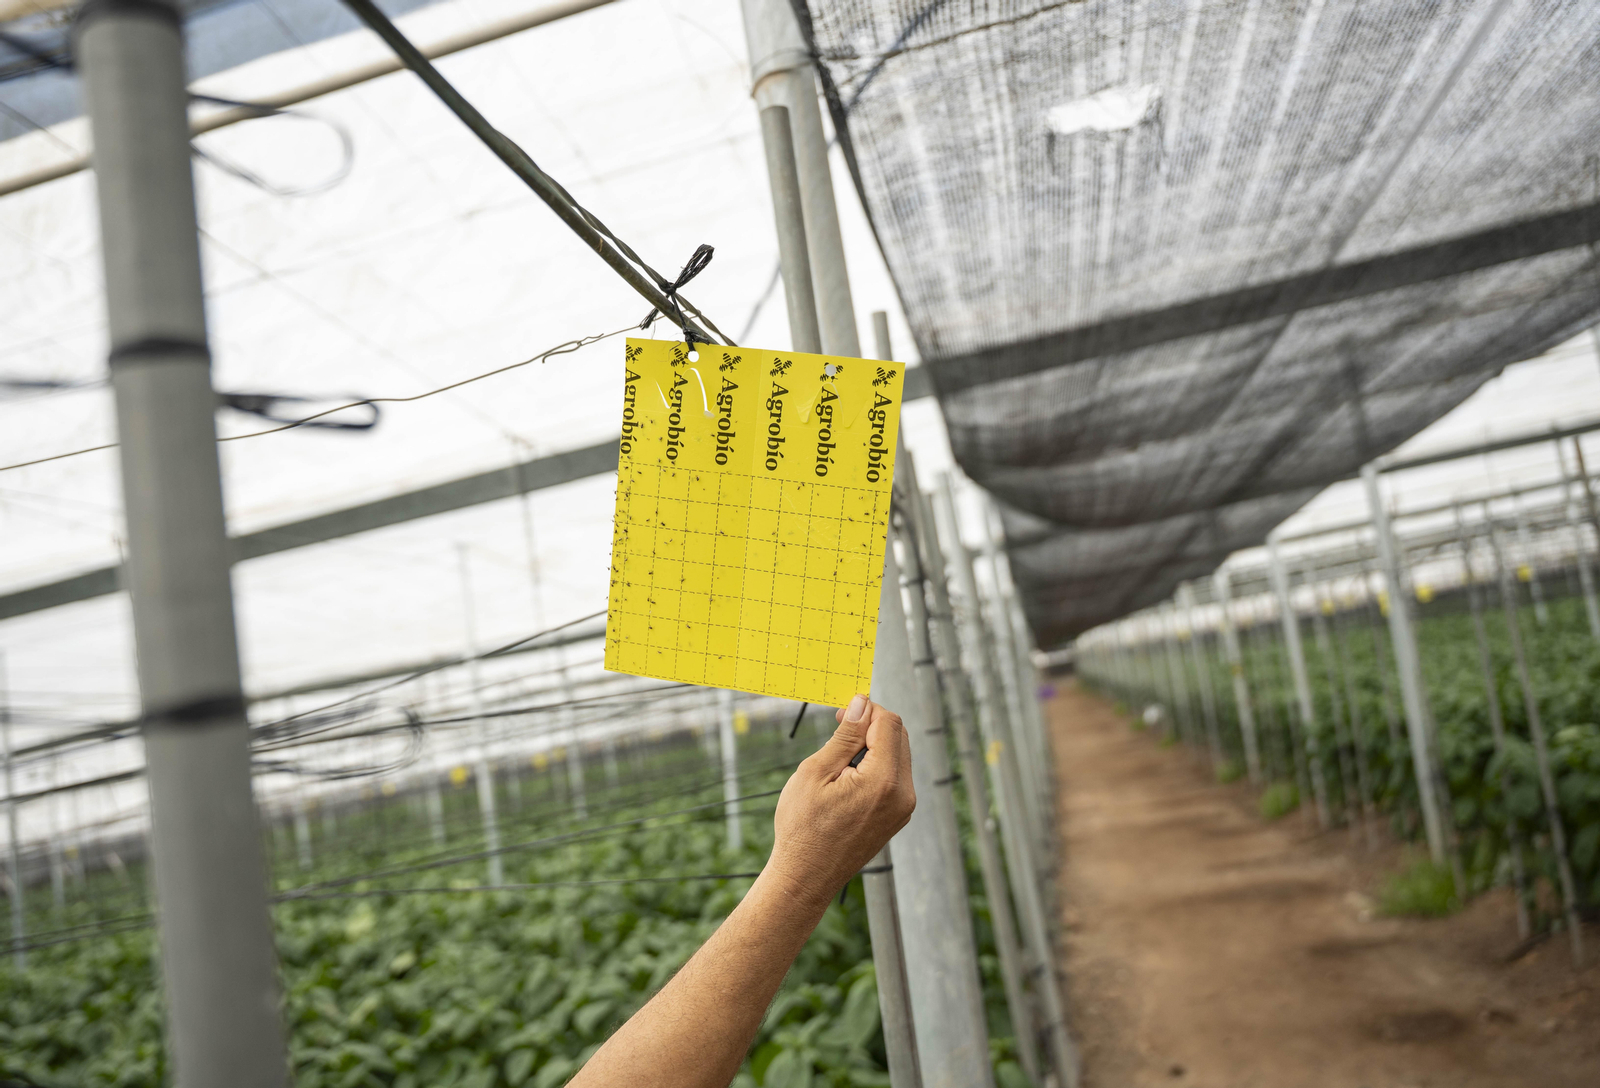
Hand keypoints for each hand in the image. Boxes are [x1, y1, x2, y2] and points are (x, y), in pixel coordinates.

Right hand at [766, 695, 914, 911]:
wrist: (806, 877)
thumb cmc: (802, 827)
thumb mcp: (816, 772)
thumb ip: (845, 736)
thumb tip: (862, 704)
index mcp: (884, 781)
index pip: (889, 723)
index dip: (865, 710)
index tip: (840, 714)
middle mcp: (903, 795)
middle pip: (899, 736)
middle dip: (871, 725)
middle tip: (838, 727)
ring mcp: (903, 808)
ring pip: (898, 755)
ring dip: (873, 745)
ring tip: (839, 758)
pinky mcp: (898, 817)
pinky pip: (895, 777)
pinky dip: (877, 765)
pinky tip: (849, 776)